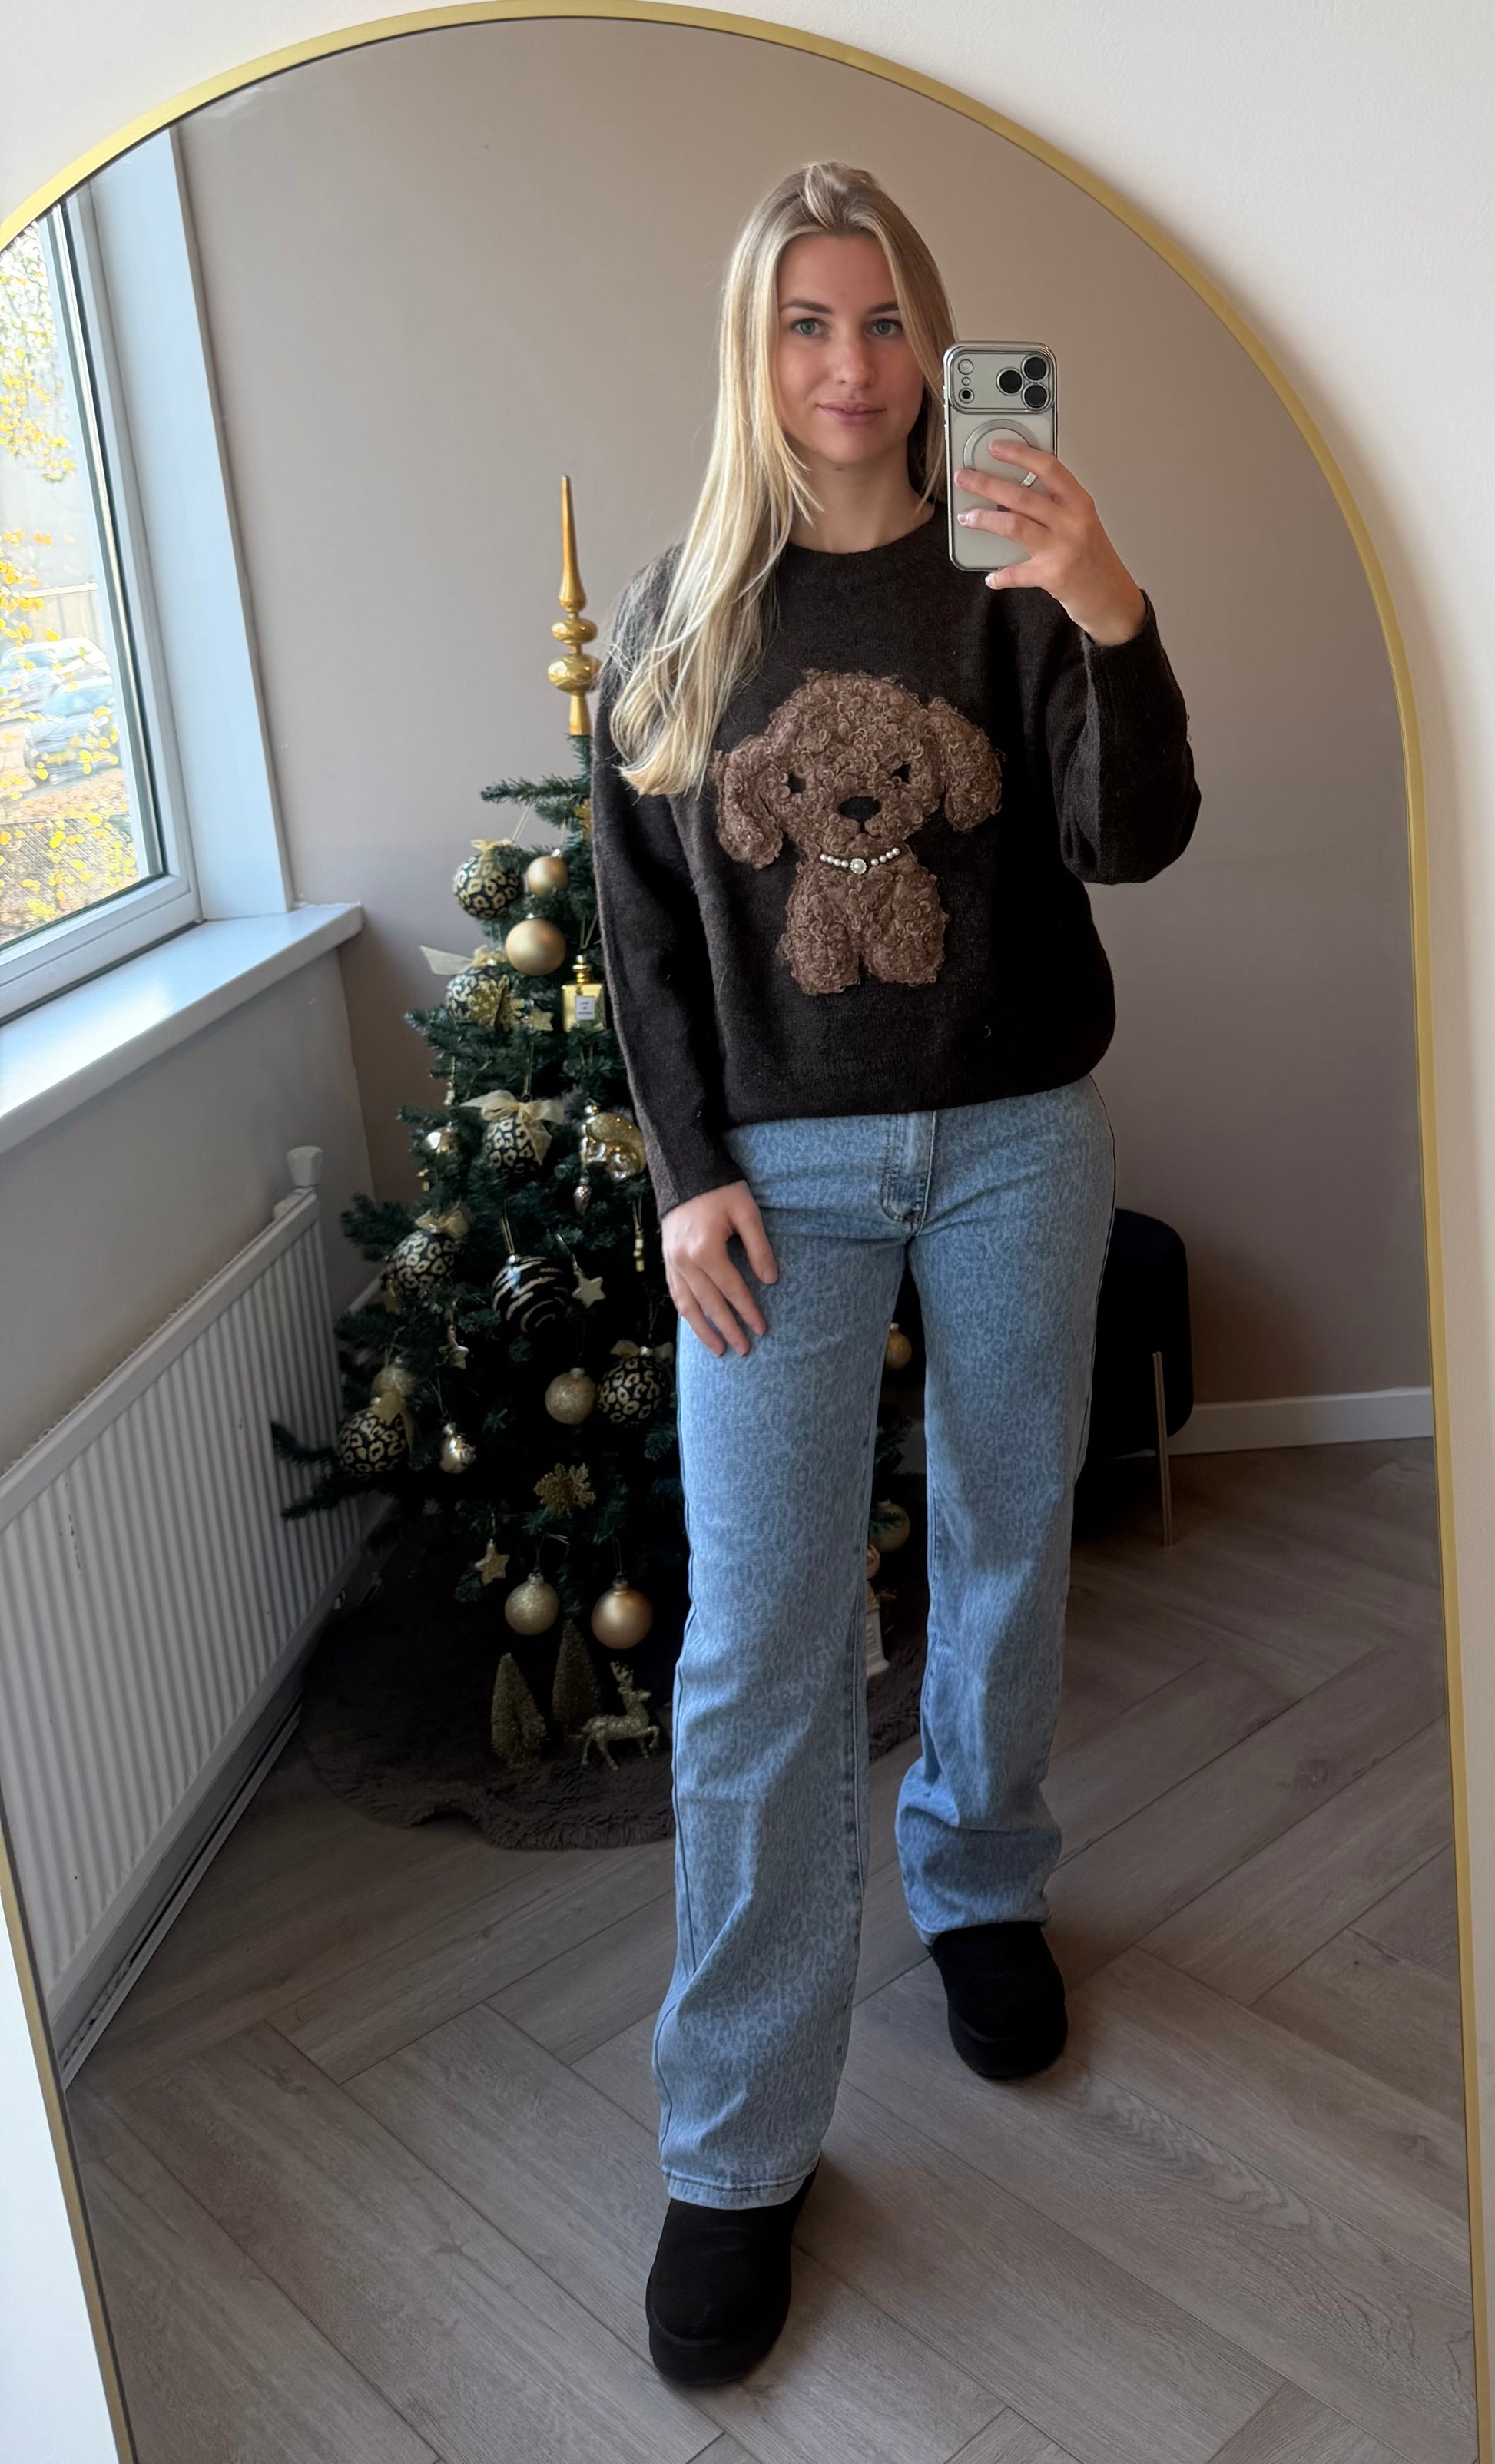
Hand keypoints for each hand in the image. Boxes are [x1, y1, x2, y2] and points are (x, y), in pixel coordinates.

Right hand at [662, 1179, 777, 1357]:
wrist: (683, 1171)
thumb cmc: (720, 1189)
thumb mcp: (746, 1212)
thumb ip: (759, 1247)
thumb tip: (770, 1280)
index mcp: (706, 1250)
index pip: (732, 1289)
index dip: (748, 1311)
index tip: (761, 1329)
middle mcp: (685, 1261)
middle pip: (709, 1304)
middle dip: (728, 1329)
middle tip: (744, 1349)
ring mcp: (672, 1262)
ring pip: (687, 1305)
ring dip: (703, 1330)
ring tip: (718, 1350)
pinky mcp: (666, 1260)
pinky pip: (675, 1294)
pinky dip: (686, 1313)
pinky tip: (696, 1326)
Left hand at [954, 440, 1146, 644]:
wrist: (1113, 598)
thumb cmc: (1094, 559)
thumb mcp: (1083, 522)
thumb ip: (1056, 506)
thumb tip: (1013, 492)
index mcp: (1080, 503)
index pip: (1049, 468)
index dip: (1020, 454)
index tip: (996, 448)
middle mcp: (1073, 522)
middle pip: (1023, 496)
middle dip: (987, 484)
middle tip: (965, 478)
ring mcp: (1063, 549)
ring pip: (1014, 525)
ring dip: (985, 519)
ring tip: (967, 517)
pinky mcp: (1053, 576)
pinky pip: (1017, 573)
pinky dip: (1001, 576)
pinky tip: (992, 577)